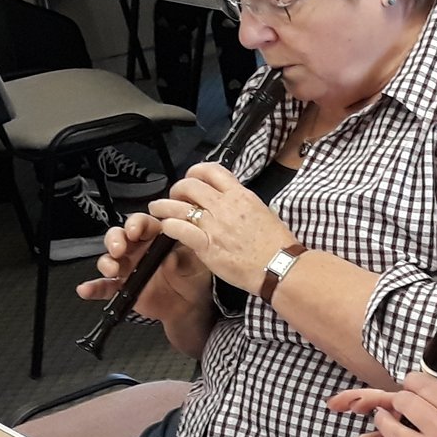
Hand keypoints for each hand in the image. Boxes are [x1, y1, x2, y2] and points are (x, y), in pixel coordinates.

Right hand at [76, 211, 206, 324]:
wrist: (190, 305)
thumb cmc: (194, 277)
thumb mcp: (195, 262)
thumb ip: (183, 255)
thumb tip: (170, 255)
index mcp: (156, 236)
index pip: (142, 223)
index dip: (136, 224)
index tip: (136, 230)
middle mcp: (138, 249)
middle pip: (120, 236)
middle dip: (116, 239)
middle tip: (120, 247)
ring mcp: (128, 267)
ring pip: (109, 258)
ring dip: (106, 261)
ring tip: (112, 268)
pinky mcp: (122, 287)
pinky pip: (104, 286)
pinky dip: (93, 288)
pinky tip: (86, 289)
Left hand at [147, 163, 296, 293]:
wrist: (279, 266)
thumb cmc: (276, 245)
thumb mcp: (263, 212)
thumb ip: (244, 204)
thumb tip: (234, 202)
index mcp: (240, 195)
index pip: (211, 170)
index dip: (195, 171)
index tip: (191, 178)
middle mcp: (224, 205)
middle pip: (190, 185)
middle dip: (177, 189)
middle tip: (174, 197)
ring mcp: (214, 224)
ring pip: (178, 206)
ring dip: (163, 206)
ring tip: (157, 209)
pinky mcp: (206, 245)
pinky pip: (179, 229)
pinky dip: (168, 226)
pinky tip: (166, 229)